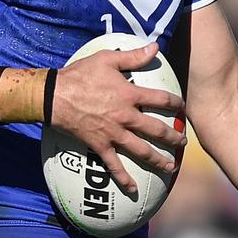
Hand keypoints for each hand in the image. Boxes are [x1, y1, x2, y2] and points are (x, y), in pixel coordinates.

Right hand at [50, 42, 185, 193]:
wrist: (54, 96)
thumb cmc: (80, 74)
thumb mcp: (107, 59)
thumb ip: (133, 55)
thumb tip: (155, 47)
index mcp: (129, 94)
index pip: (161, 100)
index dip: (176, 103)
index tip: (183, 107)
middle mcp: (125, 116)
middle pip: (156, 130)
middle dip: (173, 137)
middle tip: (183, 142)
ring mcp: (113, 133)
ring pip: (141, 150)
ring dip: (158, 160)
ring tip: (171, 167)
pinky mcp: (100, 145)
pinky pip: (114, 165)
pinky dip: (124, 179)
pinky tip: (134, 190)